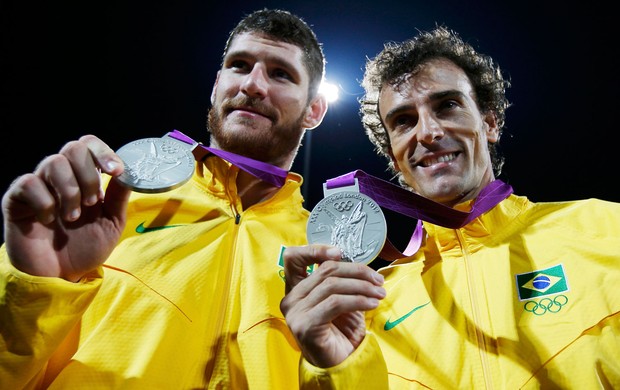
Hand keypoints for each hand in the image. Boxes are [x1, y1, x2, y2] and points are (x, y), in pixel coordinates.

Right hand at [2, 135, 130, 281]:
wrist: (61, 277)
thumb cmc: (85, 248)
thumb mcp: (112, 223)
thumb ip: (119, 197)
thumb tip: (130, 171)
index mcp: (84, 178)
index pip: (89, 145)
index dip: (103, 152)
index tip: (116, 171)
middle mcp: (61, 177)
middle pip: (73, 148)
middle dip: (89, 175)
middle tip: (93, 202)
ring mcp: (38, 186)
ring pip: (53, 162)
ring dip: (70, 191)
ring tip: (73, 217)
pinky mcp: (15, 200)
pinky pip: (28, 183)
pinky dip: (44, 202)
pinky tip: (47, 220)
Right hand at [280, 244, 384, 367]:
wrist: (338, 364)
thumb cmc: (339, 331)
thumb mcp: (340, 299)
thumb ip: (340, 280)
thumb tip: (358, 262)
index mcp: (295, 288)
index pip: (293, 257)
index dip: (316, 249)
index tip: (341, 253)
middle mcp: (291, 298)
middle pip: (325, 270)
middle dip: (357, 271)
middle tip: (378, 280)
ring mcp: (295, 312)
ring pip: (333, 285)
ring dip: (362, 287)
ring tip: (380, 293)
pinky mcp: (305, 325)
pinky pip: (336, 303)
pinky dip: (359, 300)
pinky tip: (373, 303)